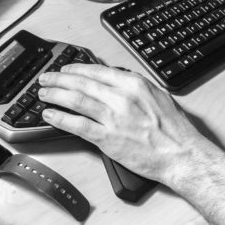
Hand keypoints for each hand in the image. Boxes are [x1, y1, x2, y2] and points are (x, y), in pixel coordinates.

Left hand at [37, 64, 206, 183]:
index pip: (97, 71)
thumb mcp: (157, 96)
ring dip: (55, 95)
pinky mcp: (108, 139)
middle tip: (46, 79)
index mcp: (134, 84)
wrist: (181, 155)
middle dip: (59, 79)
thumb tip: (115, 79)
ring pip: (76, 100)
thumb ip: (134, 86)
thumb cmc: (173, 129)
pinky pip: (78, 125)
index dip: (76, 69)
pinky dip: (60, 118)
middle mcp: (122, 97)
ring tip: (43, 94)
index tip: (65, 69)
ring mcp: (113, 118)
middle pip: (82, 83)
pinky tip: (50, 115)